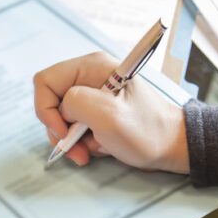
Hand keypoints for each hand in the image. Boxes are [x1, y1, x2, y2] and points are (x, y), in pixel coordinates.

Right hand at [34, 52, 189, 172]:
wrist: (172, 147)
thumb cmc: (148, 130)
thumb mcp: (109, 115)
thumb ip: (75, 103)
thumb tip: (61, 109)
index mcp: (91, 67)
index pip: (45, 81)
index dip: (46, 109)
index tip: (63, 131)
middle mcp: (88, 76)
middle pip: (51, 101)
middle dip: (59, 129)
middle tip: (76, 149)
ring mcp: (92, 94)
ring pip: (60, 118)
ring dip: (70, 140)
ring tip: (90, 151)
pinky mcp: (95, 111)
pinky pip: (73, 126)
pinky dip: (80, 142)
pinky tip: (99, 146)